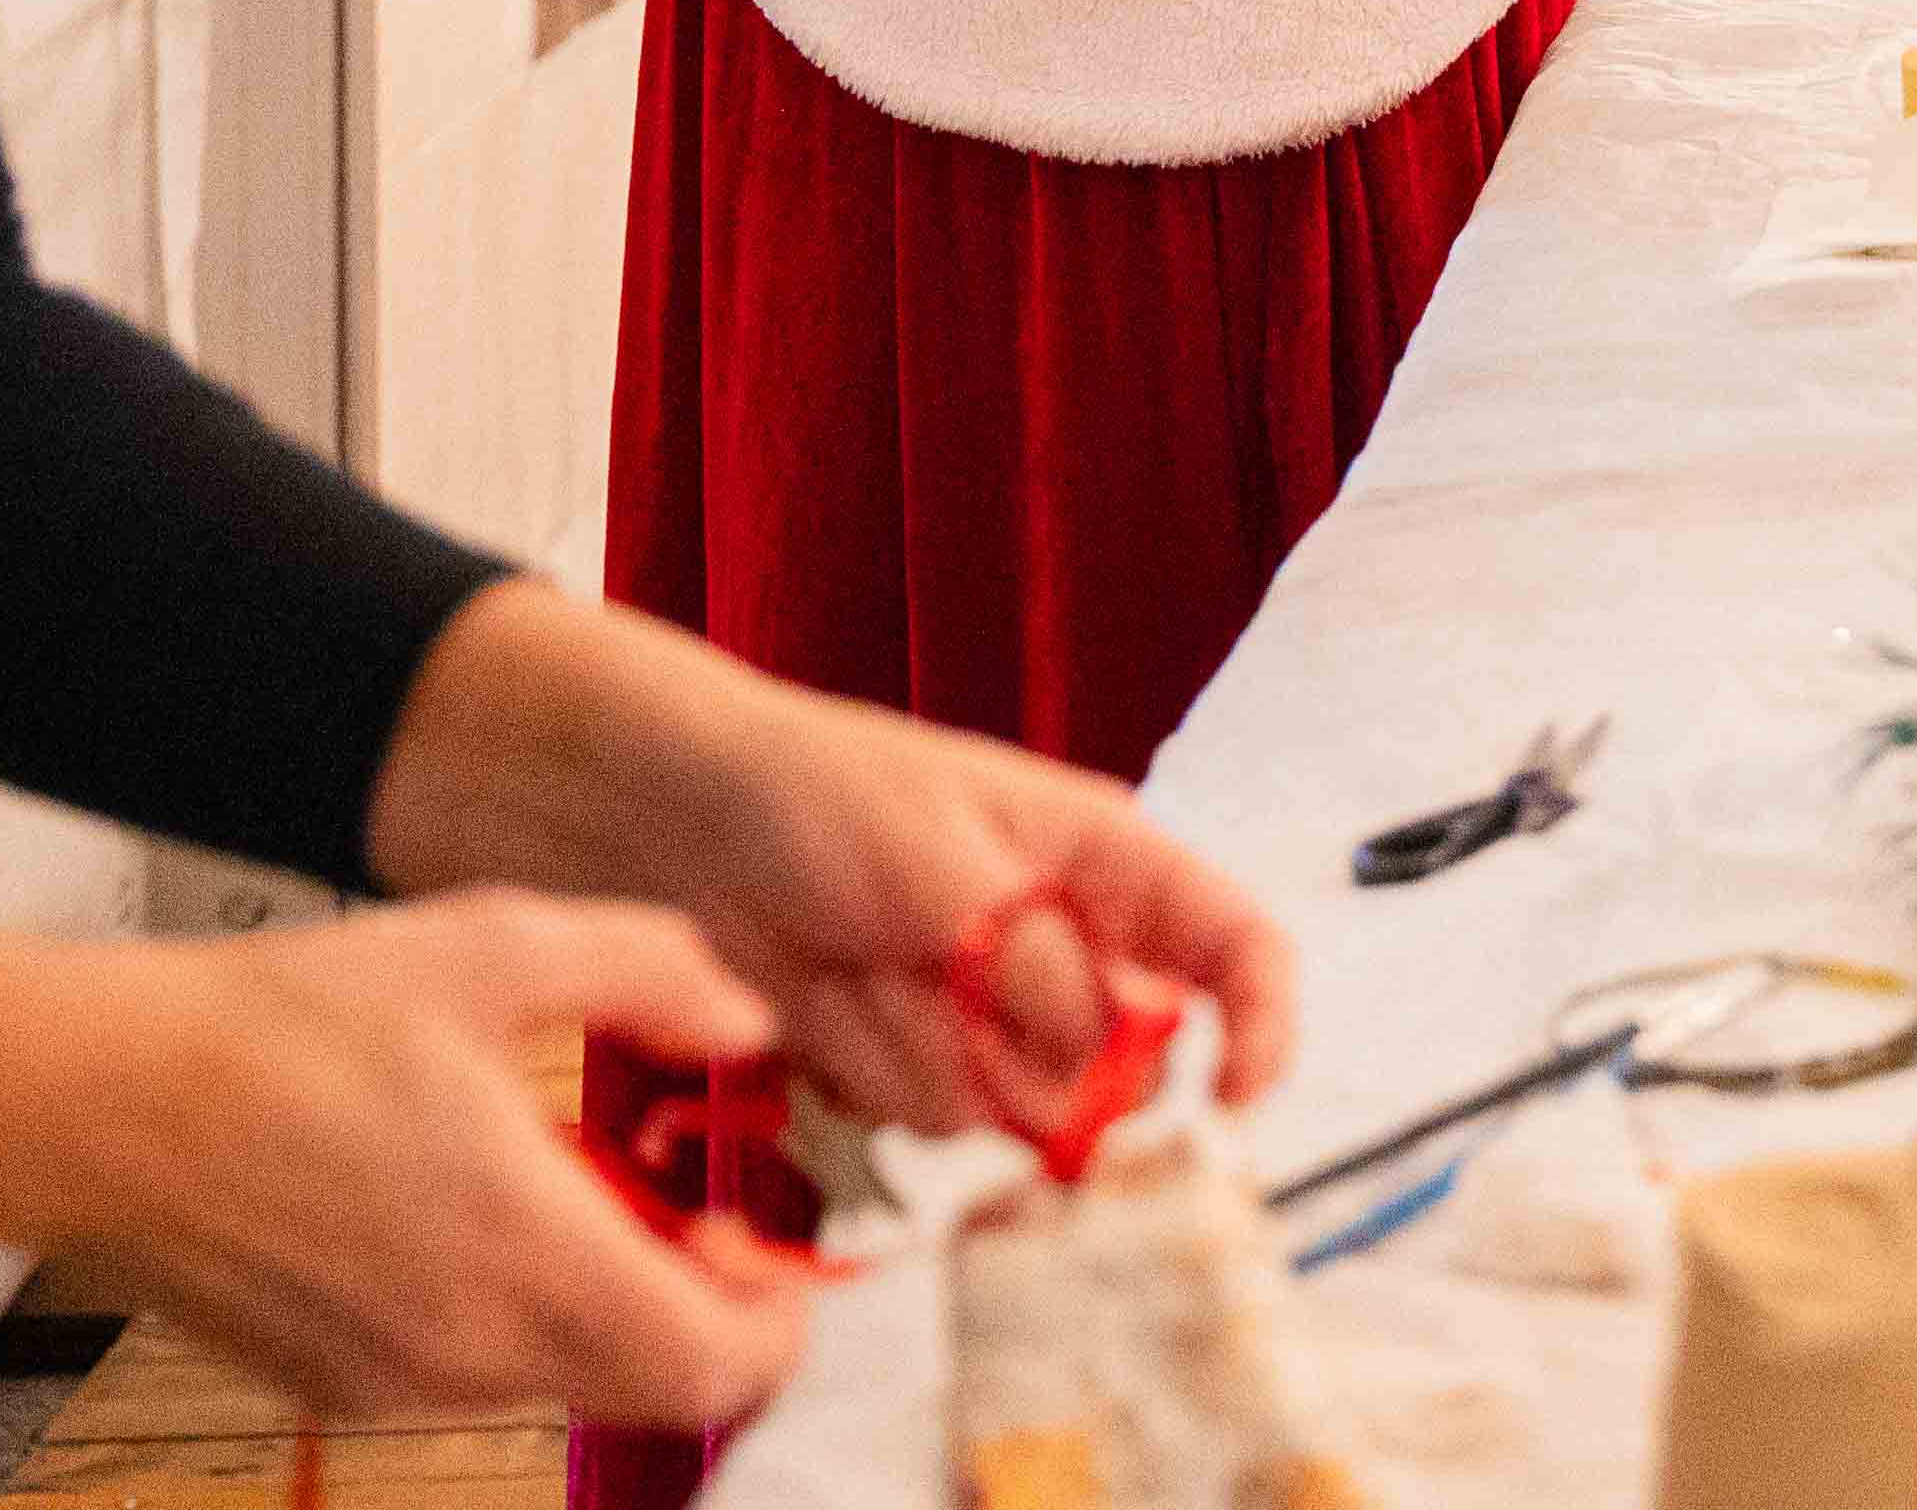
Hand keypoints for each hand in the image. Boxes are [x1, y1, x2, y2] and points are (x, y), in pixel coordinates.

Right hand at [66, 897, 822, 1423]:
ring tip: (579, 1191)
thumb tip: (749, 1015)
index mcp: (524, 1249)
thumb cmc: (275, 1027)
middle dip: (706, 1310)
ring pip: (570, 1383)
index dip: (778, 1314)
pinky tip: (487, 1213)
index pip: (715, 1365)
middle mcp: (468, 1346)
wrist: (103, 1104)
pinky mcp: (341, 1383)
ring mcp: (398, 1379)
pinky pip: (480, 1378)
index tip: (765, 1236)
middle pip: (658, 1390)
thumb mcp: (496, 946)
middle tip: (691, 1213)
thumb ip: (653, 971)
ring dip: (611, 1308)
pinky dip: (521, 1316)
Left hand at [366, 584, 1296, 1141]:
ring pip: (1022, 1107)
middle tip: (968, 1038)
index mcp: (1101, 859)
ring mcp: (980, 1009)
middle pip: (1132, 1061)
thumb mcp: (940, 862)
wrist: (657, 821)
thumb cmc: (807, 793)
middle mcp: (1058, 944)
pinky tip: (821, 1012)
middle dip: (1064, 1081)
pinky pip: (930, 1124)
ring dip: (941, 1067)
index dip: (1258, 1027)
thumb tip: (1117, 1062)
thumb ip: (1039, 964)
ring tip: (857, 978)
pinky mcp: (902, 1061)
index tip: (1235, 1104)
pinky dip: (877, 1088)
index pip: (1234, 949)